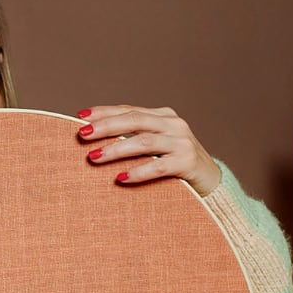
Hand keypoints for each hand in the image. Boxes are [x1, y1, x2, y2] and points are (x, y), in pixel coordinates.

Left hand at [76, 105, 221, 196]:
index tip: (80, 117)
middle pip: (135, 121)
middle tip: (82, 134)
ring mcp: (183, 142)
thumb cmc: (175, 164)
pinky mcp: (188, 163)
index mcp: (163, 116)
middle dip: (106, 126)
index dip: (105, 112)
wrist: (211, 182)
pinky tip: (121, 178)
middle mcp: (174, 124)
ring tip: (93, 157)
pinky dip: (139, 171)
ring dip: (116, 150)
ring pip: (144, 141)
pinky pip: (159, 166)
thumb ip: (133, 138)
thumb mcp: (156, 146)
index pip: (129, 110)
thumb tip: (93, 139)